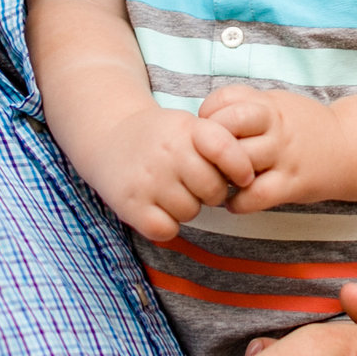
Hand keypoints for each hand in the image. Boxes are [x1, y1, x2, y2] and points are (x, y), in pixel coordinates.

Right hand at [79, 107, 258, 241]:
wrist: (109, 136)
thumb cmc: (161, 137)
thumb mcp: (189, 125)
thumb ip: (219, 144)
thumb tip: (247, 180)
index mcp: (186, 129)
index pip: (225, 149)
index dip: (241, 167)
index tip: (243, 177)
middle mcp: (166, 153)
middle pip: (213, 190)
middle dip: (211, 192)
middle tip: (195, 184)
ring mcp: (147, 180)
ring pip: (190, 212)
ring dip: (186, 208)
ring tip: (171, 191)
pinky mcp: (130, 206)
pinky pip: (166, 230)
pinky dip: (166, 225)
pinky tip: (158, 208)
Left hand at [195, 86, 350, 210]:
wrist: (349, 148)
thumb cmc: (302, 127)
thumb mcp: (277, 104)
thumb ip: (245, 107)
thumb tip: (202, 121)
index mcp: (269, 104)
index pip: (225, 99)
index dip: (208, 114)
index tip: (208, 128)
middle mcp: (276, 127)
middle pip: (227, 127)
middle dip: (209, 144)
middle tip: (206, 158)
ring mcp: (285, 155)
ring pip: (239, 162)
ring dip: (220, 176)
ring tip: (218, 182)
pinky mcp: (292, 184)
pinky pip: (256, 195)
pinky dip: (238, 203)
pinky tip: (235, 201)